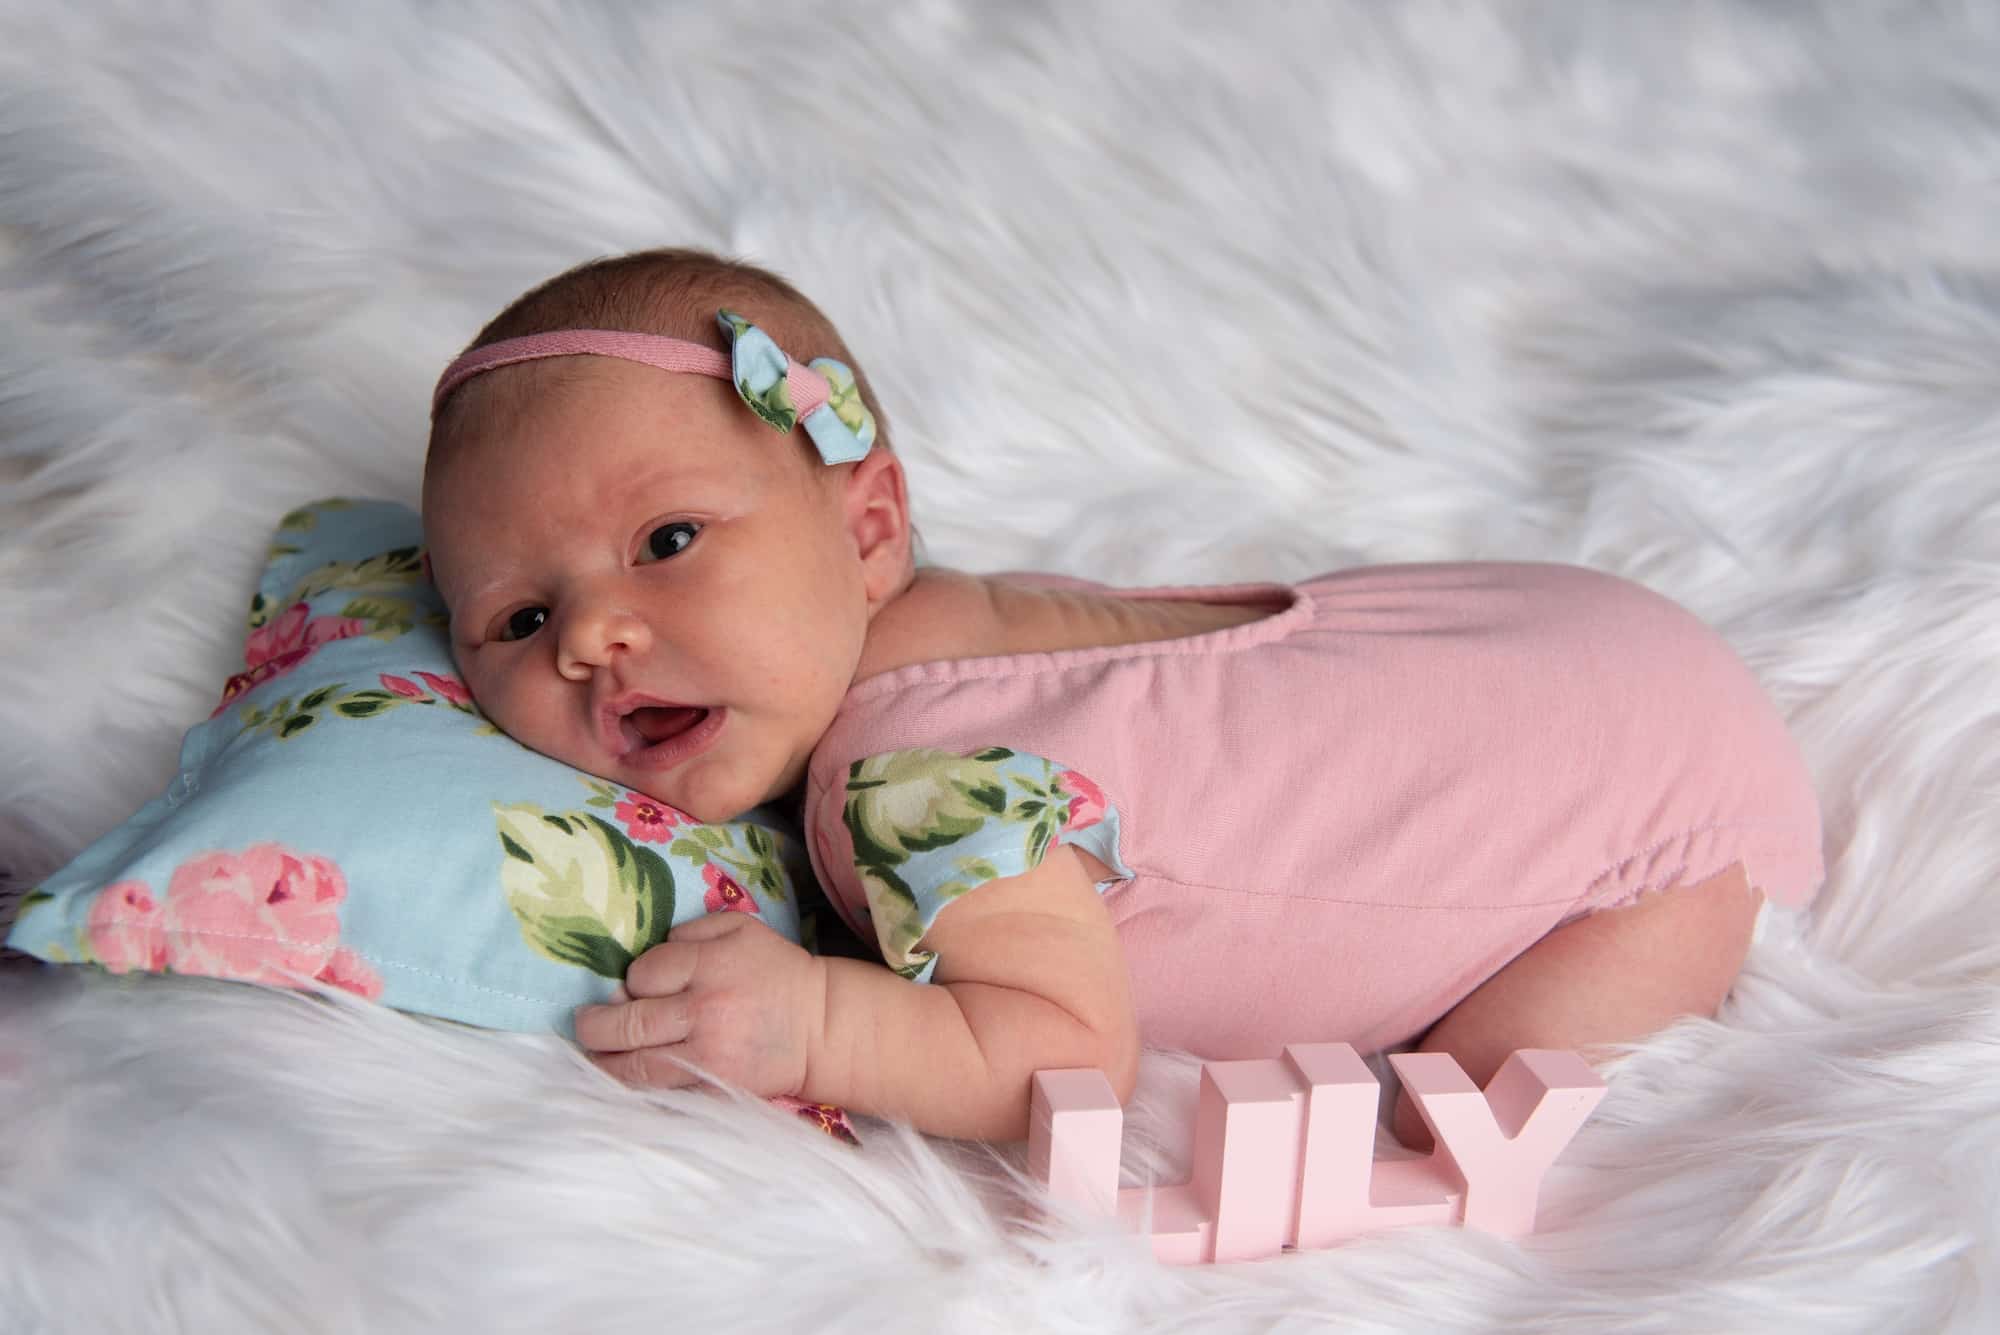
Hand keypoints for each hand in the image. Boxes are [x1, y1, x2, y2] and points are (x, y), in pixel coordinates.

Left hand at [574, 911, 824, 1099]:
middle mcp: (704, 1010)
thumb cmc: (778, 973)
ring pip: (636, 1065)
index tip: (638, 987)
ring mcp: (707, 1055)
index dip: (633, 980)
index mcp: (709, 965)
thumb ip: (693, 929)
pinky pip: (661, 1091)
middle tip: (583, 1024)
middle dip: (595, 1025)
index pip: (643, 974)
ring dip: (603, 1062)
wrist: (821, 1027)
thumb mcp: (742, 929)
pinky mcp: (714, 1087)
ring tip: (589, 1057)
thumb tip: (651, 950)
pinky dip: (634, 1087)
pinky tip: (618, 1080)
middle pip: (629, 1022)